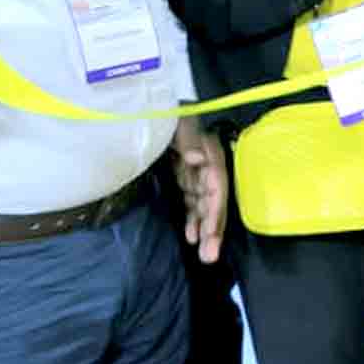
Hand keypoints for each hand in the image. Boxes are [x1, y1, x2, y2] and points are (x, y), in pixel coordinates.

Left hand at [173, 116, 227, 263]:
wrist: (146, 106)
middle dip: (213, 227)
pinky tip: (192, 238)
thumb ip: (188, 138)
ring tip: (206, 256)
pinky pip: (191, 203)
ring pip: (203, 205)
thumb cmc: (165, 112)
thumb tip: (199, 159)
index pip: (216, 182)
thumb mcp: (177, 120)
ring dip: (206, 230)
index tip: (211, 230)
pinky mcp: (184, 178)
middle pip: (213, 198)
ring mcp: (195, 172)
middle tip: (211, 255)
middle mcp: (205, 163)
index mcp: (207, 148)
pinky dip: (193, 221)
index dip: (215, 207)